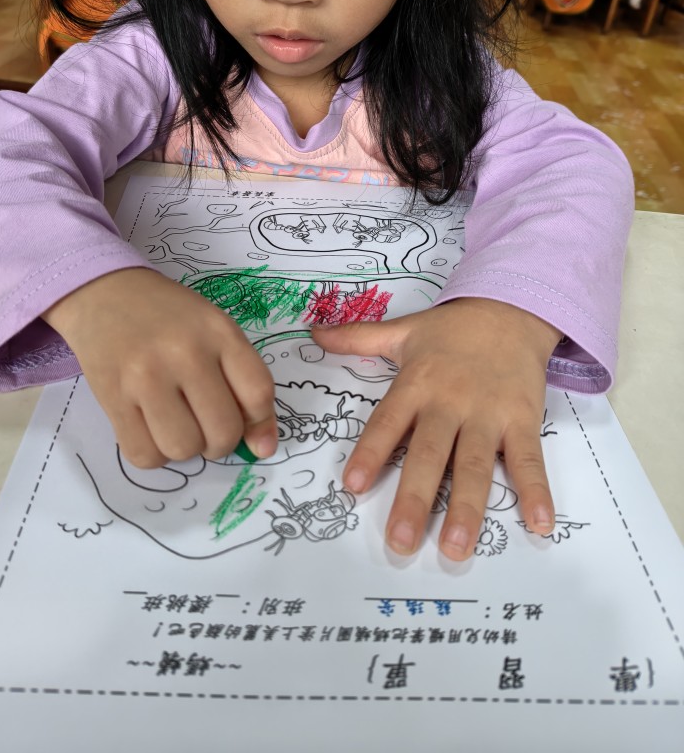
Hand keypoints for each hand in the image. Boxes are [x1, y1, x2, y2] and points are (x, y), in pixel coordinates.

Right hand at [42, 268, 277, 465]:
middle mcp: (185, 353)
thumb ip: (244, 382)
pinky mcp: (112, 398)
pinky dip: (155, 454)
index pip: (258, 394)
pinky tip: (152, 429)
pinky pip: (145, 455)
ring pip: (185, 449)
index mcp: (219, 332)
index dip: (260, 423)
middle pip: (223, 431)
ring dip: (187, 448)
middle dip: (221, 442)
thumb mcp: (215, 331)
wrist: (105, 295)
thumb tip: (263, 448)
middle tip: (206, 425)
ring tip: (178, 424)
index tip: (249, 427)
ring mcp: (146, 377)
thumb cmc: (169, 316)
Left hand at [312, 298, 559, 560]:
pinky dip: (537, 490)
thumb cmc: (452, 329)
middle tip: (400, 541)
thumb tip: (314, 334)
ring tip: (455, 547)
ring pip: (475, 465)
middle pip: (429, 454)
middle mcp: (449, 402)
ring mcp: (488, 413)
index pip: (388, 422)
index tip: (353, 486)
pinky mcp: (522, 418)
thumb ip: (358, 339)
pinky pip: (529, 458)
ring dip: (466, 508)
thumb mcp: (403, 330)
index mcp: (416, 383)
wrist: (511, 308)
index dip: (371, 453)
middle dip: (414, 499)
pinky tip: (540, 524)